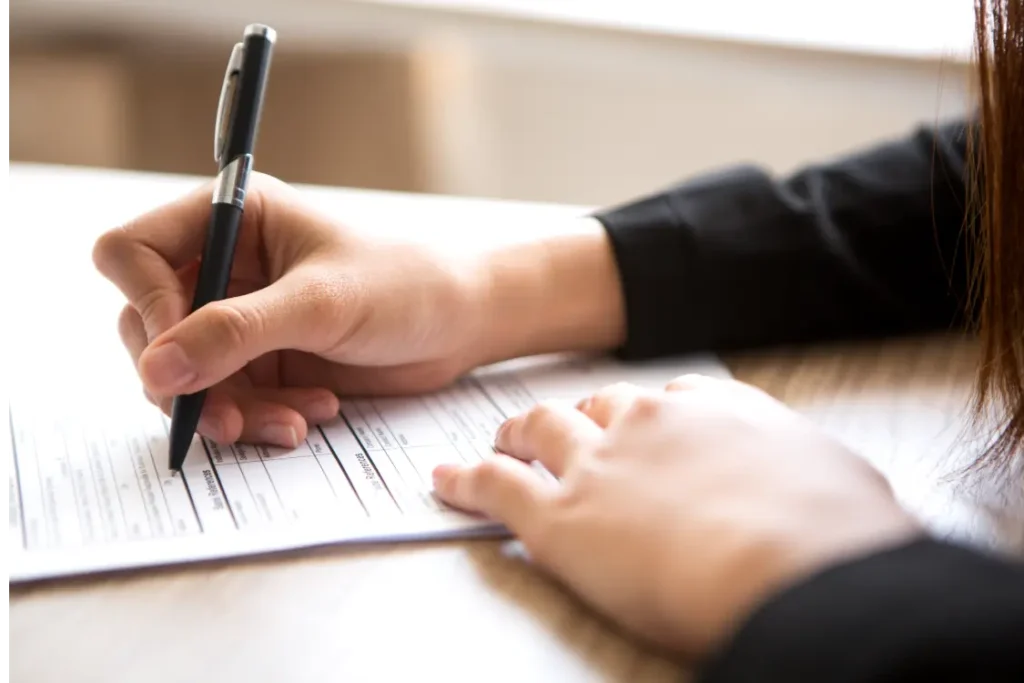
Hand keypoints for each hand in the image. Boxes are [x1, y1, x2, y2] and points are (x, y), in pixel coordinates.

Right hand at [92, 174, 491, 446]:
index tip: (179, 353)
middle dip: (188, 377)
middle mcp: (224, 266)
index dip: (145, 305)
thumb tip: (156, 369)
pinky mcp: (261, 361)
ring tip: (291, 421)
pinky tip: (310, 413)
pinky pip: (226, 400)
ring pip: (184, 374)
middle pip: (148, 325)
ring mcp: (239, 317)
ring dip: (228, 409)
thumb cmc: (405, 286)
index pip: (132, 253)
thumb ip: (237, 333)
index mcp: (232, 219)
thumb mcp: (321, 305)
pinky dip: (259, 417)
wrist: (460, 325)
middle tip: (226, 414)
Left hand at [432, 375, 920, 659]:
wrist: (793, 566)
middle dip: (576, 416)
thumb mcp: (846, 487)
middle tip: (559, 428)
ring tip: (501, 440)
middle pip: (597, 405)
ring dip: (516, 433)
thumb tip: (831, 497)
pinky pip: (495, 487)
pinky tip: (443, 481)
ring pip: (540, 429)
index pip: (668, 398)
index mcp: (719, 411)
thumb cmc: (834, 536)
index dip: (644, 413)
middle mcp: (652, 423)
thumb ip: (815, 480)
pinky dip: (464, 481)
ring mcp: (600, 464)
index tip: (635, 422)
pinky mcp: (560, 516)